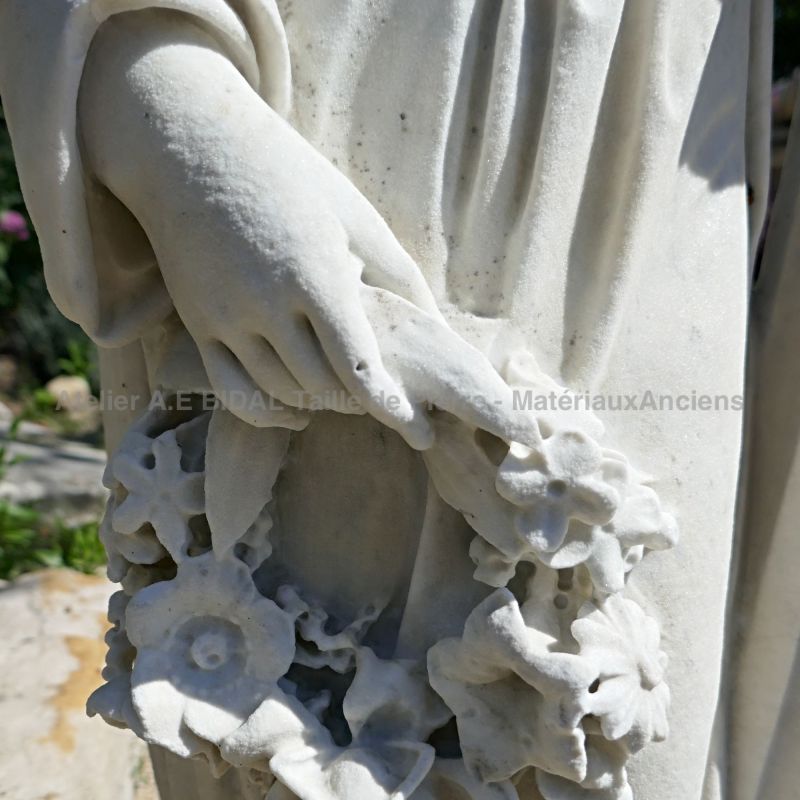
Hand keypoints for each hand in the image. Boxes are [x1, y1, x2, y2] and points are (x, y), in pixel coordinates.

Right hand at [79, 10, 538, 449]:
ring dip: (319, 404)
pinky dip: (268, 414)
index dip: (388, 401)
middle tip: (381, 399)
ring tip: (344, 396)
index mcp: (317, 276)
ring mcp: (228, 319)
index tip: (413, 422)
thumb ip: (398, 273)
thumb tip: (436, 322)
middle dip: (358, 401)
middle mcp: (269, 306)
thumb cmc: (286, 174)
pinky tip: (295, 414)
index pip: (358, 365)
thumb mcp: (354, 214)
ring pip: (282, 393)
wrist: (191, 147)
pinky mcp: (198, 325)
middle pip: (324, 387)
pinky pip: (234, 393)